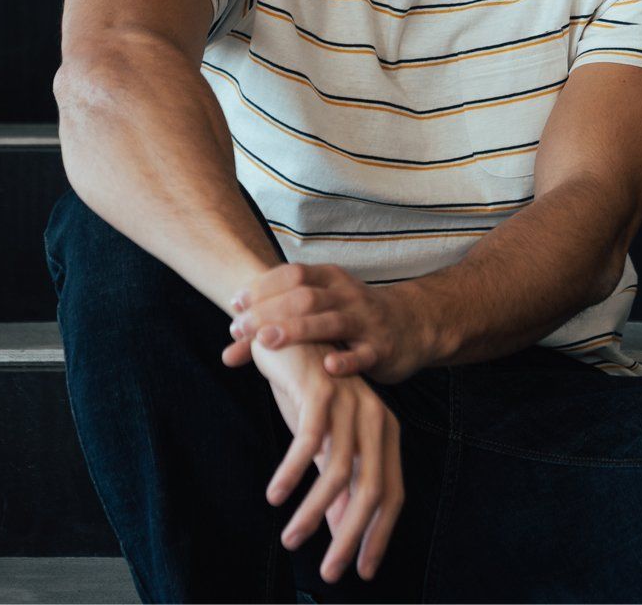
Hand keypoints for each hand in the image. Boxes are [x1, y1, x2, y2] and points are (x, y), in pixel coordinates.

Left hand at [221, 263, 429, 383]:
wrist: (413, 323)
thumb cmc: (353, 317)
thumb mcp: (322, 308)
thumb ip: (280, 322)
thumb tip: (228, 348)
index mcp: (330, 278)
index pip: (292, 274)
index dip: (262, 287)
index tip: (235, 305)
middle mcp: (347, 295)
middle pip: (304, 297)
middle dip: (268, 312)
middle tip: (238, 328)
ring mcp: (366, 321)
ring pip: (330, 321)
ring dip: (296, 330)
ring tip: (266, 342)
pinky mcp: (383, 348)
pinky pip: (364, 354)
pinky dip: (346, 361)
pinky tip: (327, 367)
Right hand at [252, 337, 403, 586]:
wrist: (287, 333)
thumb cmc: (306, 392)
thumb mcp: (325, 443)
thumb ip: (338, 485)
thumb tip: (342, 533)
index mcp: (383, 432)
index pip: (392, 493)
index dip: (378, 535)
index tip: (360, 572)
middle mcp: (375, 418)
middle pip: (372, 489)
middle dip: (351, 537)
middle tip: (330, 572)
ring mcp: (351, 402)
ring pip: (339, 470)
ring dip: (312, 510)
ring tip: (290, 538)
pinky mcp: (321, 390)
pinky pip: (309, 441)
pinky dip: (291, 471)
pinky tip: (275, 494)